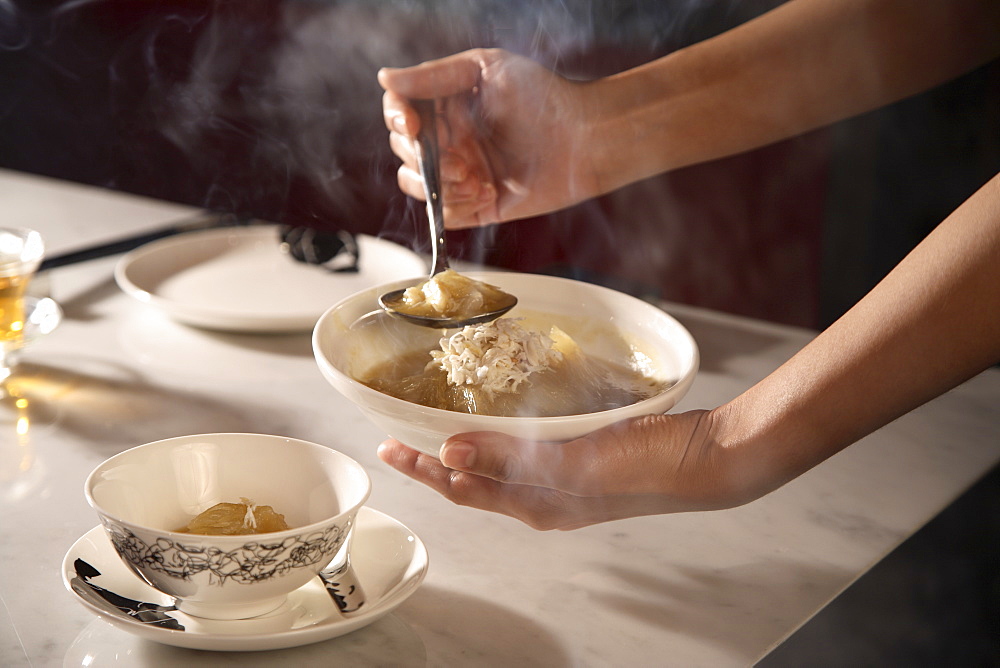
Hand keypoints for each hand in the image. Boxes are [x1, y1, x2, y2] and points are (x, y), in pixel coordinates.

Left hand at [376, 410, 765, 529]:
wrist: (705, 458)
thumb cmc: (647, 465)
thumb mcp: (573, 464)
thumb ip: (511, 460)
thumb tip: (450, 455)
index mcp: (536, 505)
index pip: (462, 488)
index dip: (422, 469)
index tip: (388, 448)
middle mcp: (544, 497)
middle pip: (474, 479)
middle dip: (433, 461)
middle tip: (399, 438)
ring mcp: (563, 479)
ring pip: (498, 464)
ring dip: (464, 447)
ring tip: (437, 428)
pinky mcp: (582, 457)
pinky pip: (527, 449)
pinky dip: (501, 435)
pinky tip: (501, 418)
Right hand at [378, 48, 600, 228]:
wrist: (583, 140)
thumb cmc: (543, 96)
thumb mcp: (484, 70)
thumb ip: (432, 77)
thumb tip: (384, 77)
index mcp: (446, 104)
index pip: (399, 111)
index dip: (397, 119)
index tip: (413, 125)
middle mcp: (449, 138)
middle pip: (402, 150)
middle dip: (425, 157)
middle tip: (461, 157)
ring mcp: (459, 173)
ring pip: (414, 184)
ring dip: (439, 184)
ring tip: (475, 178)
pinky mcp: (474, 204)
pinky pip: (442, 213)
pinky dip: (456, 205)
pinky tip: (487, 192)